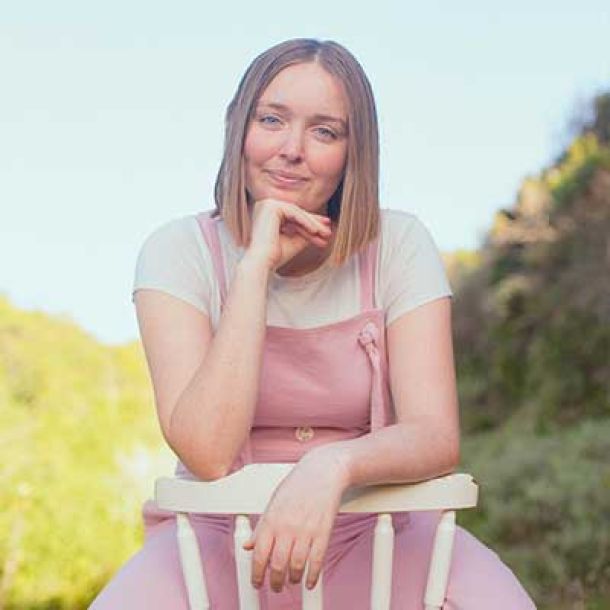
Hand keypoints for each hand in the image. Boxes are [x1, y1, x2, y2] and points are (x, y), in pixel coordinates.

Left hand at [242, 446, 350, 592]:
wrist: (322, 471)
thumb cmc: (297, 485)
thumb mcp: (273, 502)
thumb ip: (261, 526)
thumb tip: (248, 545)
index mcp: (271, 519)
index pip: (259, 554)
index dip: (256, 574)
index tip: (257, 583)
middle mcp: (287, 526)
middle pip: (278, 565)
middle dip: (275, 582)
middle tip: (275, 587)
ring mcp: (306, 530)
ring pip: (297, 566)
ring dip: (293, 579)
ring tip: (291, 581)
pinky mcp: (323, 532)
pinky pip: (316, 561)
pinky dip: (312, 576)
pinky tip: (309, 581)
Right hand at [245, 199, 332, 270]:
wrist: (262, 263)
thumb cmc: (275, 256)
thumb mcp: (294, 241)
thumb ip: (305, 232)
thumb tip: (320, 228)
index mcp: (266, 214)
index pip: (292, 217)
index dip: (309, 224)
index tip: (323, 230)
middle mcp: (264, 206)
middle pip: (296, 214)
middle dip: (314, 224)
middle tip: (328, 232)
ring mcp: (266, 204)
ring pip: (296, 213)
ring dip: (312, 224)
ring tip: (325, 234)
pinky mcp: (270, 206)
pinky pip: (294, 213)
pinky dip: (306, 222)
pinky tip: (316, 231)